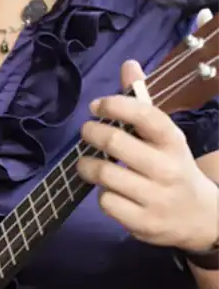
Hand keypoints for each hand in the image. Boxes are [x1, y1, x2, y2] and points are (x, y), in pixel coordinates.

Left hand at [77, 59, 218, 252]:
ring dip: (87, 164)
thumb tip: (128, 64)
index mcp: (173, 141)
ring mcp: (156, 198)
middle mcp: (167, 168)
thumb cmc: (174, 167)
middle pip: (115, 142)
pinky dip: (100, 193)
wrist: (202, 218)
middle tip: (86, 131)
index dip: (115, 104)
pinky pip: (106, 202)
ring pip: (105, 173)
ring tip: (87, 162)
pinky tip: (108, 190)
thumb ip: (142, 102)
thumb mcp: (164, 136)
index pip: (145, 114)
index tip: (96, 105)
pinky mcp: (143, 223)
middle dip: (91, 132)